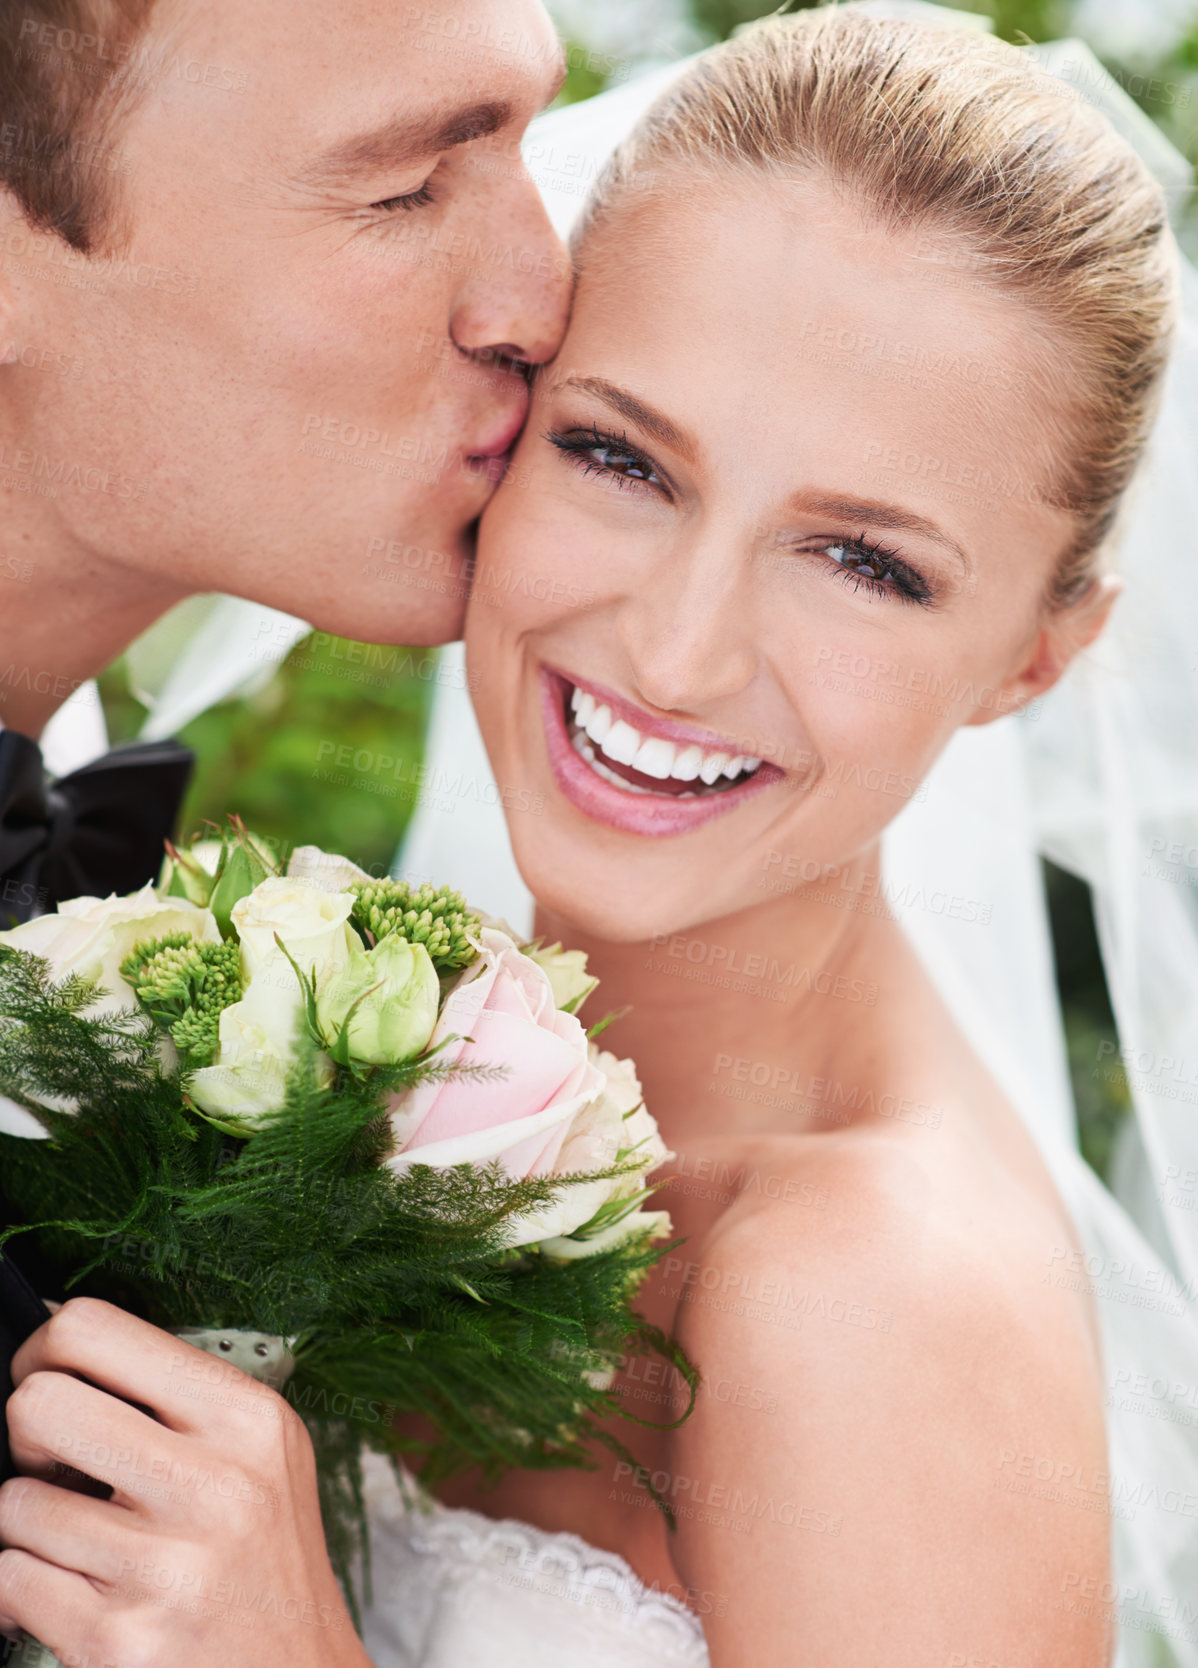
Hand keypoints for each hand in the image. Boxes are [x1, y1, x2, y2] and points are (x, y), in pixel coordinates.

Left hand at [0, 1298, 372, 1666]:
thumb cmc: (265, 1564)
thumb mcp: (260, 1457)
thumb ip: (178, 1402)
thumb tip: (55, 1359)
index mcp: (246, 1417)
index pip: (95, 1329)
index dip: (44, 1349)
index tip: (49, 1381)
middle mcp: (212, 1482)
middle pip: (38, 1404)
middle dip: (23, 1436)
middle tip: (54, 1466)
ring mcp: (163, 1564)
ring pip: (14, 1503)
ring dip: (30, 1528)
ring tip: (84, 1547)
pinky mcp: (118, 1639)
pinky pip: (11, 1579)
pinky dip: (23, 1590)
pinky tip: (70, 1596)